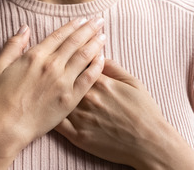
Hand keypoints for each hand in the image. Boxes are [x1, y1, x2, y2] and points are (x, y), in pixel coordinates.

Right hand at [0, 17, 106, 148]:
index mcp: (35, 56)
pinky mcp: (70, 99)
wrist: (4, 127)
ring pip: (84, 57)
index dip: (72, 26)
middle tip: (100, 20)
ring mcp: (63, 82)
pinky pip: (88, 79)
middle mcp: (52, 65)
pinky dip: (97, 67)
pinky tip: (103, 59)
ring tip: (103, 35)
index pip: (59, 35)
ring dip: (95, 44)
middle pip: (75, 42)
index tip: (82, 19)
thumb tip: (24, 28)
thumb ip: (13, 45)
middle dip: (89, 29)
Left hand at [55, 59, 193, 169]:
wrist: (149, 142)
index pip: (77, 61)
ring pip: (57, 99)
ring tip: (44, 85)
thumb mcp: (133, 83)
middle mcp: (88, 97)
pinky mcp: (77, 136)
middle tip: (51, 67)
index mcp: (101, 82)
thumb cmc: (144, 111)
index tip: (66, 52)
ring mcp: (81, 117)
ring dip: (50, 90)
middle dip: (57, 70)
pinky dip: (49, 113)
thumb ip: (113, 68)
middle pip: (64, 78)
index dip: (70, 55)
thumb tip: (98, 55)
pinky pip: (56, 123)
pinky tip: (45, 108)